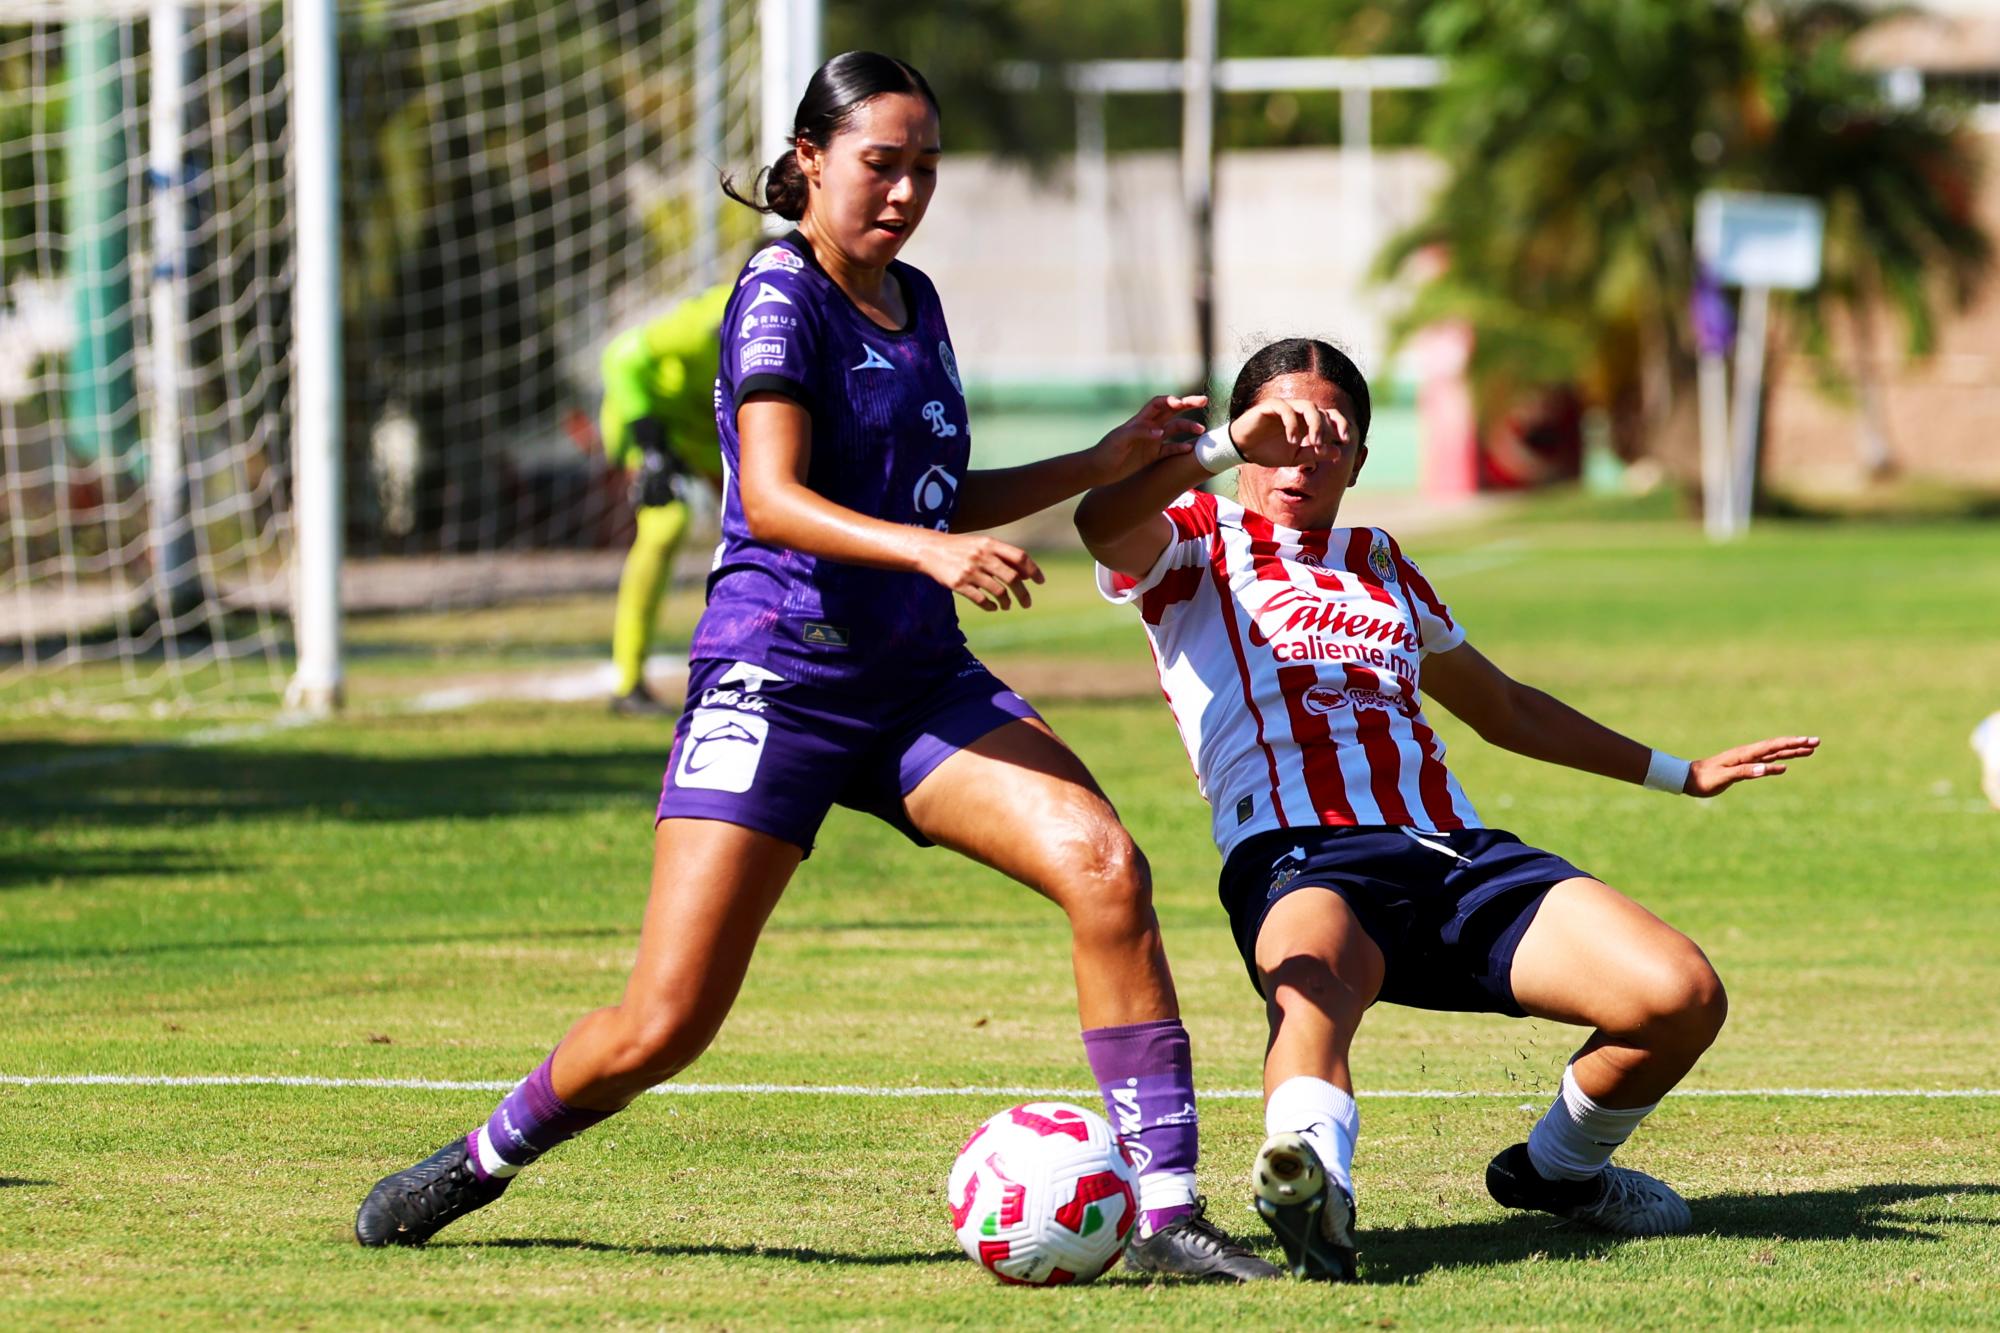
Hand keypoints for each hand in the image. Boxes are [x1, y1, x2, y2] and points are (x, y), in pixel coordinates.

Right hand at [915, 531, 1044, 611]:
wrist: (929, 550)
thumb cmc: (961, 548)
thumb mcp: (982, 545)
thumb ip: (1003, 556)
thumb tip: (1028, 574)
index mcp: (990, 544)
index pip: (1019, 557)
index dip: (1033, 570)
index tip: (1040, 582)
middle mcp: (982, 556)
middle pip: (1012, 578)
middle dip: (1023, 594)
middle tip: (1027, 604)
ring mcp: (970, 571)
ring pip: (998, 591)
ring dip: (1007, 602)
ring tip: (1007, 606)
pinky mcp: (958, 584)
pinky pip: (981, 599)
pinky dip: (990, 606)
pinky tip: (993, 607)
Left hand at [1085, 394, 1209, 484]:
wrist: (1099, 470)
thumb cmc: (1106, 452)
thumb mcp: (1120, 440)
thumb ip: (1140, 433)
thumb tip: (1160, 432)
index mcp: (1140, 420)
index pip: (1158, 404)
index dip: (1170, 400)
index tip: (1180, 403)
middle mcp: (1148, 427)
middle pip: (1171, 411)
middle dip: (1187, 404)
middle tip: (1204, 401)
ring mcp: (1152, 441)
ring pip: (1175, 430)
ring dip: (1188, 428)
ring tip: (1201, 432)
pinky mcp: (1152, 455)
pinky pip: (1170, 449)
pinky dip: (1181, 448)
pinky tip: (1190, 449)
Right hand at [1227, 397, 1350, 466]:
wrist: (1242, 450)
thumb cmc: (1268, 452)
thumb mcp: (1295, 458)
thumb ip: (1315, 454)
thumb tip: (1339, 453)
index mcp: (1307, 421)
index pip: (1331, 416)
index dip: (1341, 425)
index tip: (1346, 441)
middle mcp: (1299, 411)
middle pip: (1322, 412)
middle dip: (1326, 429)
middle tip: (1321, 446)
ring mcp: (1286, 406)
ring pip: (1308, 406)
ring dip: (1314, 425)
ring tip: (1312, 443)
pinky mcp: (1270, 406)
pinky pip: (1286, 409)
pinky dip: (1292, 425)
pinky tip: (1292, 441)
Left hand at [1686, 735, 1819, 796]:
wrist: (1688, 779)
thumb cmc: (1704, 779)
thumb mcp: (1723, 777)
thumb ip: (1744, 772)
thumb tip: (1766, 769)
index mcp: (1744, 755)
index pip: (1772, 747)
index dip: (1791, 744)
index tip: (1808, 742)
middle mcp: (1747, 754)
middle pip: (1777, 747)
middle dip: (1797, 744)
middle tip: (1817, 742)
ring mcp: (1745, 760)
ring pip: (1773, 754)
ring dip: (1790, 752)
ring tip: (1809, 750)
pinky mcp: (1742, 767)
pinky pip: (1764, 763)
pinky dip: (1776, 763)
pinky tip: (1784, 766)